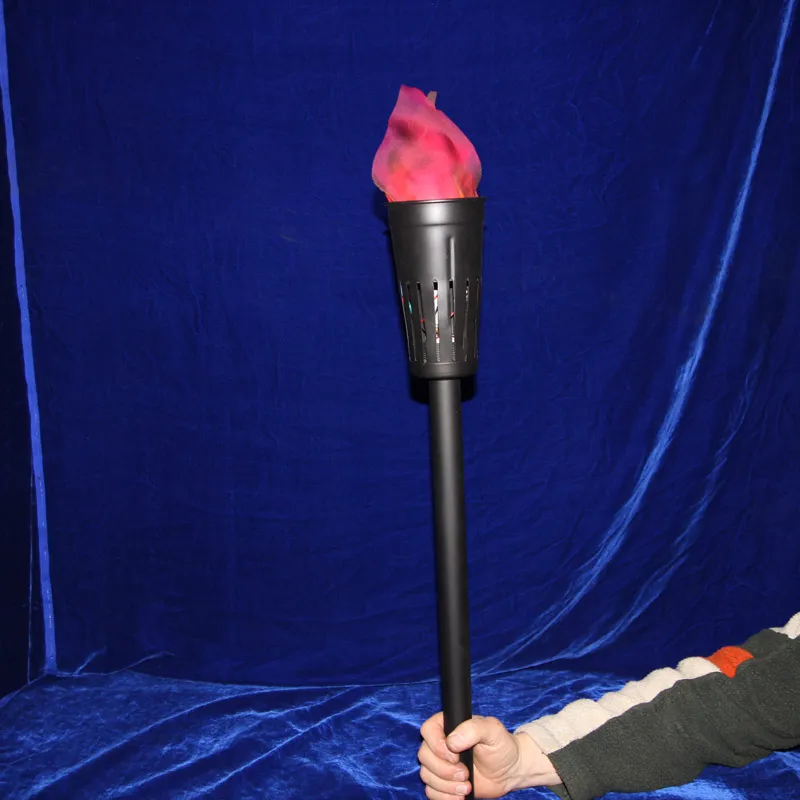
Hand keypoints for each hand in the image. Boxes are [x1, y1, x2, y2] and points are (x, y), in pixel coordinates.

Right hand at [418, 713, 560, 797]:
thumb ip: (473, 729)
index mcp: (448, 726)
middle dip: (444, 770)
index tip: (456, 756)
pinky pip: (431, 792)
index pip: (427, 730)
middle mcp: (440, 744)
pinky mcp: (443, 783)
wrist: (508, 771)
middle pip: (424, 756)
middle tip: (465, 774)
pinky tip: (461, 796)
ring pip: (426, 775)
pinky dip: (444, 797)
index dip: (437, 745)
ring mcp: (440, 764)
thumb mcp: (492, 731)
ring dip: (446, 786)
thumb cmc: (501, 746)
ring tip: (467, 786)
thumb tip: (452, 741)